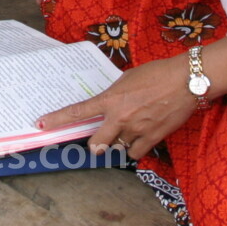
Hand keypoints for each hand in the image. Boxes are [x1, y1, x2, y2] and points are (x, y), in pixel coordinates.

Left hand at [38, 54, 196, 155]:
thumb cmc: (157, 73)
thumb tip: (111, 106)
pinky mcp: (153, 138)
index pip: (78, 111)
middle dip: (95, 144)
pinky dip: (136, 148)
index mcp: (111, 99)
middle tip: (98, 141)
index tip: (42, 124)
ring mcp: (136, 130)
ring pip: (119, 147)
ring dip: (120, 142)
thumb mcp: (128, 79)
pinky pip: (136, 153)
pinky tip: (140, 138)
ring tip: (130, 130)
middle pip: (97, 143)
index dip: (58, 119)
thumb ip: (115, 95)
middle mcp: (120, 117)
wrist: (184, 80)